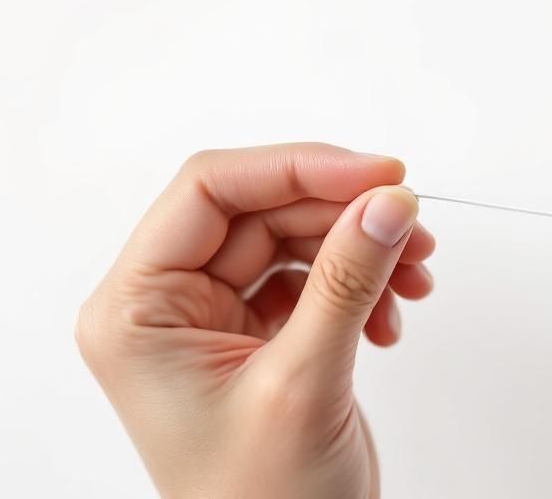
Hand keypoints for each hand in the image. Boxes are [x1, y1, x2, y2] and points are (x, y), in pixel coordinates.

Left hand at [75, 143, 435, 498]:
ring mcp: (215, 319)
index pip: (210, 190)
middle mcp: (168, 306)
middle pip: (261, 210)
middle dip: (343, 214)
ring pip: (294, 239)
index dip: (297, 167)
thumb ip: (346, 281)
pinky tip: (389, 321)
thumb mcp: (302, 383)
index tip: (376, 173)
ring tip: (414, 277)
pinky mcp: (258, 334)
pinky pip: (313, 278)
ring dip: (361, 249)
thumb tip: (387, 202)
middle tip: (411, 224)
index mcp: (137, 311)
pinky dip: (361, 286)